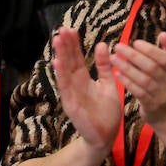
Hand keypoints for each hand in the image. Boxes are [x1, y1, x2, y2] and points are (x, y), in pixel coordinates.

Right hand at [51, 29, 122, 152]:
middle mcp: (75, 84)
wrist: (105, 137)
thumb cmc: (106, 112)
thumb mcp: (108, 84)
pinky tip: (58, 63)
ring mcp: (72, 94)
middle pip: (69, 61)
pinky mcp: (71, 105)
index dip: (74, 45)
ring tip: (58, 40)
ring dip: (61, 56)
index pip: (77, 58)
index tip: (71, 29)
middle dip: (66, 46)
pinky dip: (61, 75)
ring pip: (65, 72)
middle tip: (62, 29)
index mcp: (84, 79)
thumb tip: (102, 44)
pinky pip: (66, 88)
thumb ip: (105, 67)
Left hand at [110, 32, 165, 124]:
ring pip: (143, 80)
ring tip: (113, 58)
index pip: (165, 58)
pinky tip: (117, 74)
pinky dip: (127, 82)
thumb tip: (163, 34)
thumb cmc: (164, 84)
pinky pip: (138, 92)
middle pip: (152, 68)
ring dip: (127, 68)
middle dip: (134, 56)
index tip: (135, 42)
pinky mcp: (151, 105)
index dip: (151, 50)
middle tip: (118, 47)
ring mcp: (161, 95)